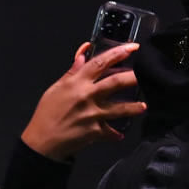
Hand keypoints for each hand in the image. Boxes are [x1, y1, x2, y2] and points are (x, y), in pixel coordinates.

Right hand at [21, 42, 145, 160]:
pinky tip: (119, 134)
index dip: (118, 53)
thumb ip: (73, 71)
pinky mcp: (95, 131)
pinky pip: (110, 132)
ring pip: (119, 109)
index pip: (100, 62)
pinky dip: (114, 134)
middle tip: (147, 74)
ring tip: (144, 106)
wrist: (42, 141)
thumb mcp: (57, 88)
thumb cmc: (47, 113)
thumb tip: (83, 52)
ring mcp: (92, 115)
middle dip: (134, 77)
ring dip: (134, 108)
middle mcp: (86, 97)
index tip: (133, 48)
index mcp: (76, 83)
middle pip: (116, 83)